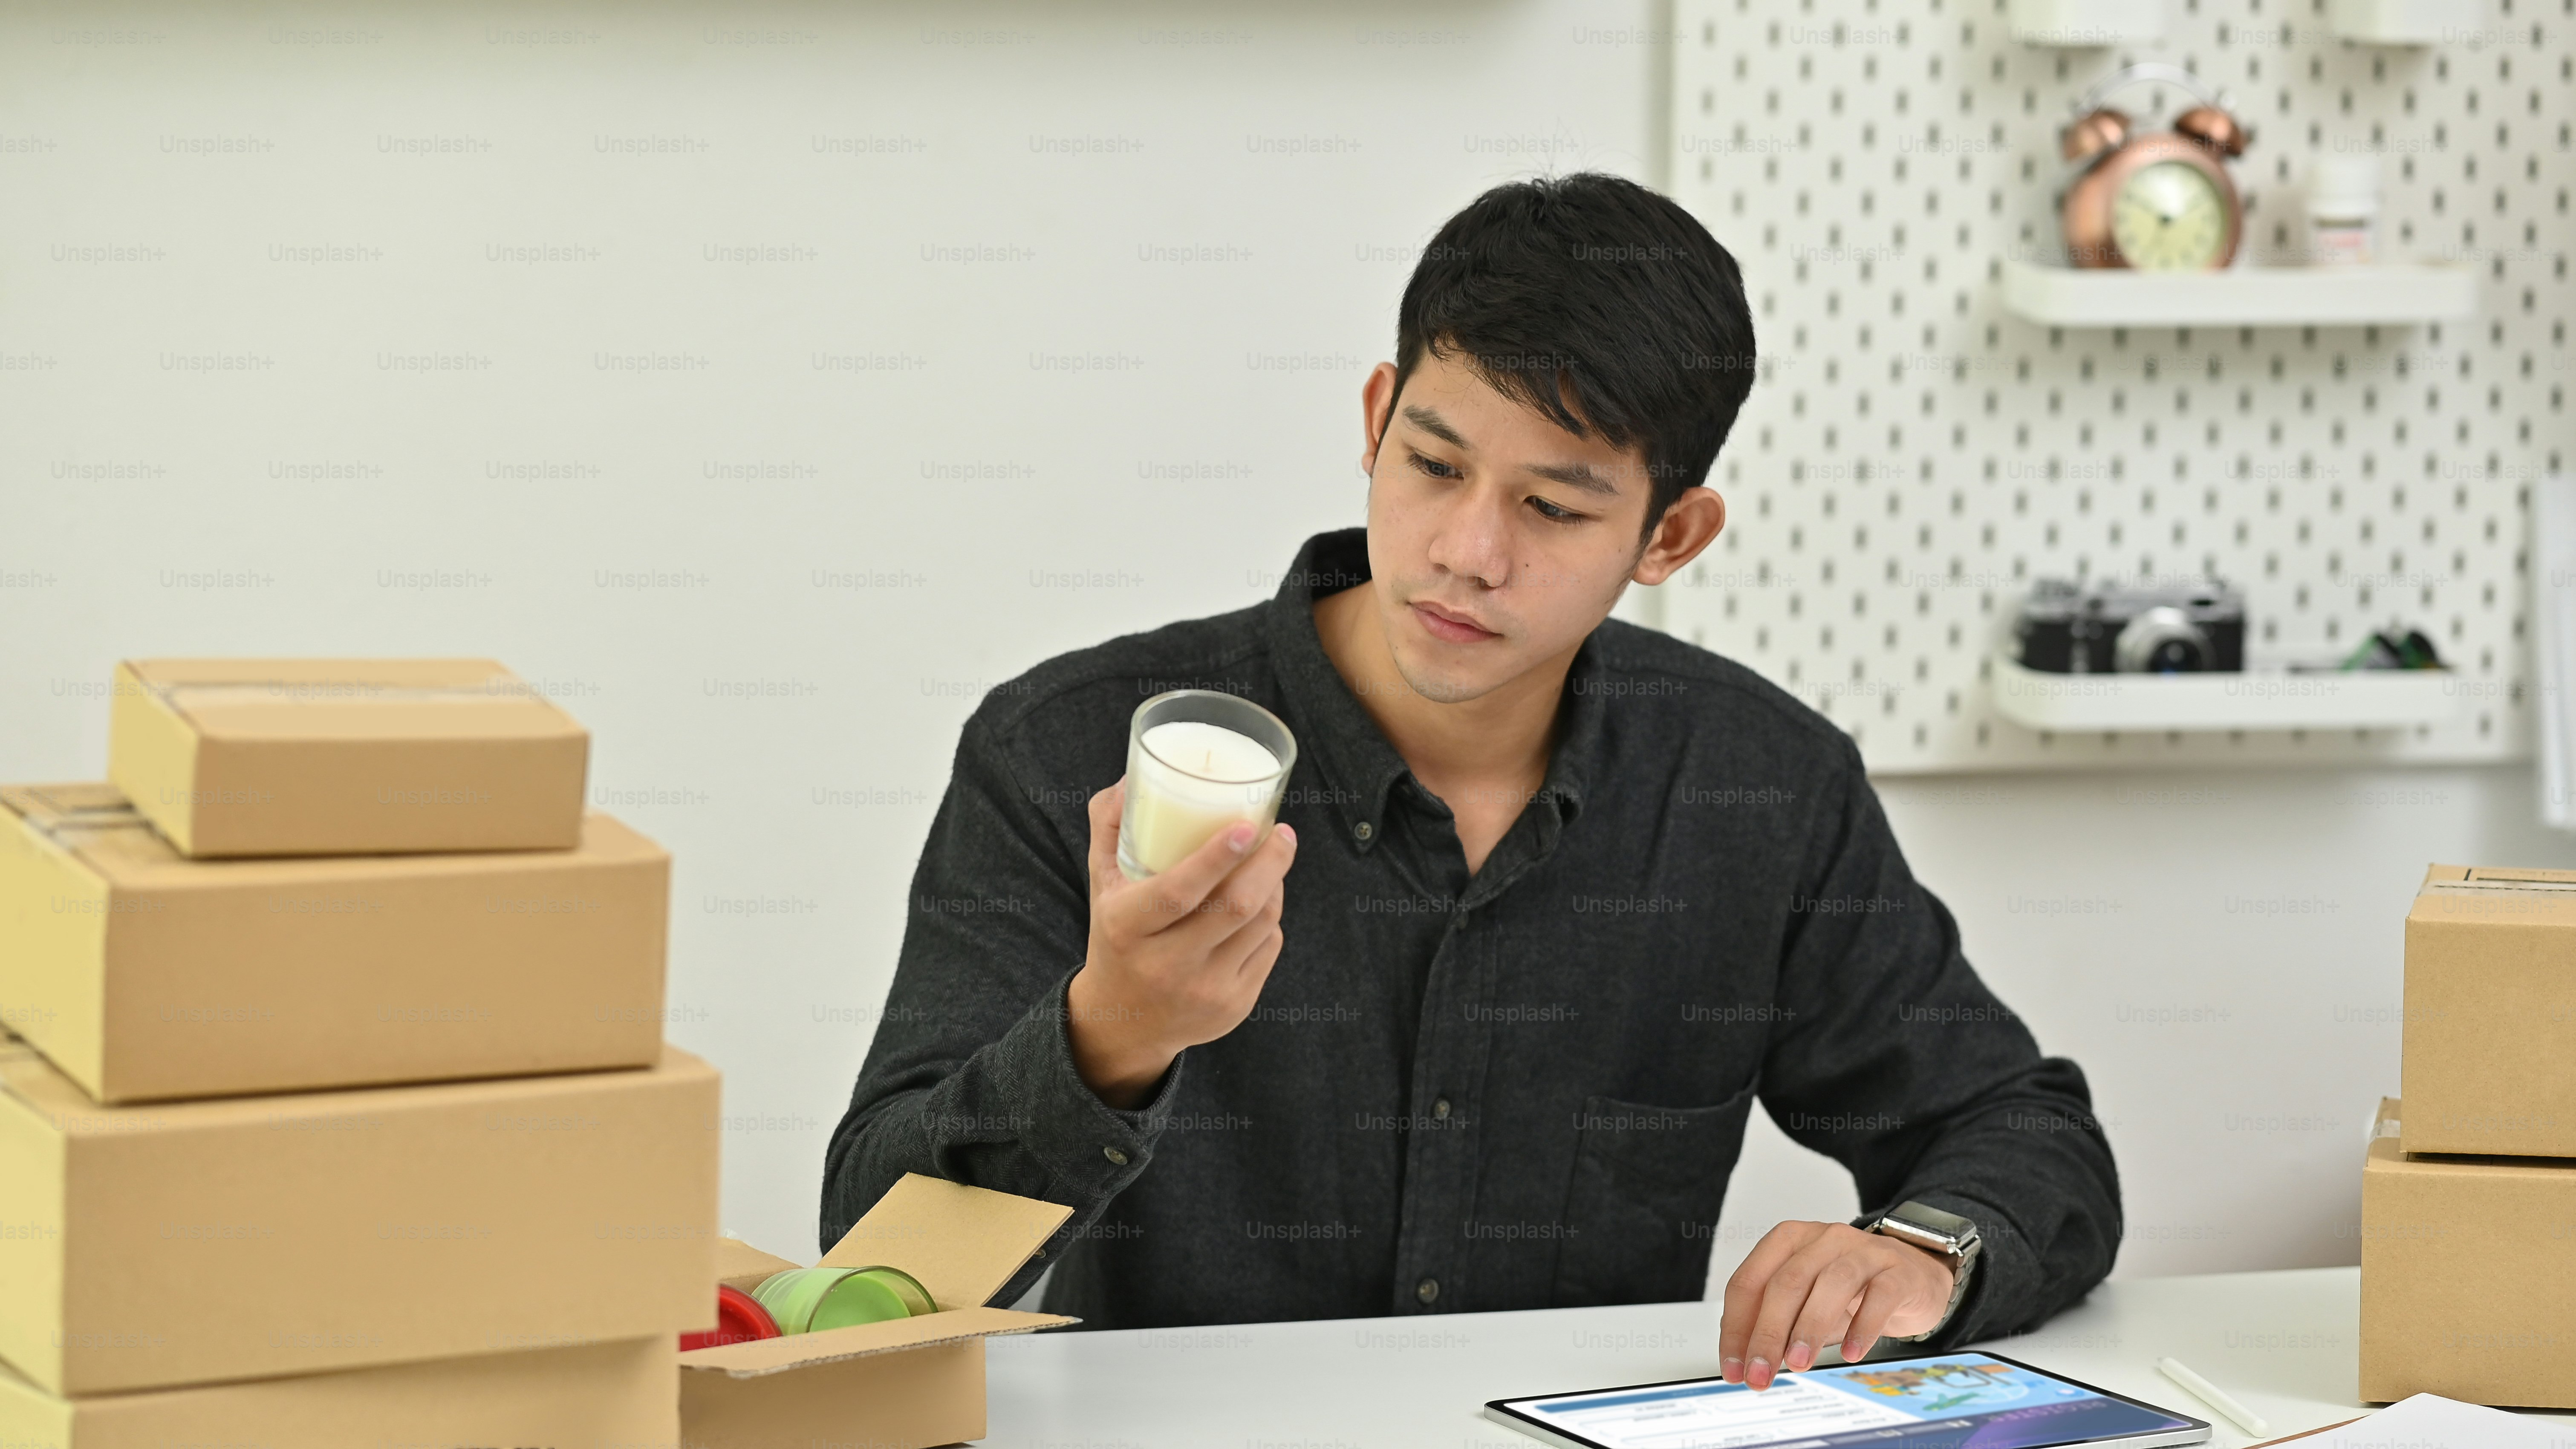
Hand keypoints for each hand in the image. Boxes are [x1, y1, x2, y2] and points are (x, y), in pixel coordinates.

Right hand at [1064, 777, 1297, 1108]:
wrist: (1125, 1024)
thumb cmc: (1117, 937)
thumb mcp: (1102, 885)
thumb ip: (1110, 828)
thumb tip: (1130, 779)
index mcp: (1128, 927)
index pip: (1180, 891)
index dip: (1218, 857)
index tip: (1248, 826)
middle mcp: (1166, 964)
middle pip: (1236, 906)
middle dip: (1271, 862)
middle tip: (1282, 833)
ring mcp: (1205, 990)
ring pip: (1261, 923)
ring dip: (1274, 885)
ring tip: (1271, 860)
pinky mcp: (1234, 1007)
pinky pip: (1269, 947)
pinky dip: (1270, 918)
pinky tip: (1260, 904)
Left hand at [1718, 1221, 1955, 1389]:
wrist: (1913, 1277)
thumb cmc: (1852, 1291)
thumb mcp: (1806, 1303)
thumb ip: (1775, 1325)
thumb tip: (1744, 1362)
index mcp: (1789, 1241)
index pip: (1749, 1282)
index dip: (1736, 1328)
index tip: (1734, 1368)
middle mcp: (1823, 1239)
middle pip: (1785, 1284)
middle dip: (1767, 1334)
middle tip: (1760, 1374)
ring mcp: (1863, 1251)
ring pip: (1830, 1284)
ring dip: (1808, 1328)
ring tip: (1798, 1364)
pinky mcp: (1897, 1270)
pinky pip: (1879, 1296)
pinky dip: (1862, 1327)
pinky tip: (1850, 1353)